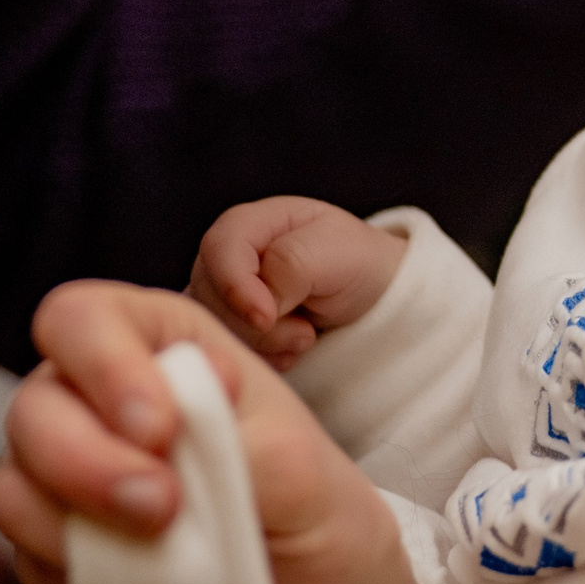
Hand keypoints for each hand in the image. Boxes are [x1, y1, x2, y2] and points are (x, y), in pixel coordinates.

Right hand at [0, 282, 429, 583]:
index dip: (105, 365)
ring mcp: (72, 479)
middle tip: (160, 508)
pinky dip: (72, 576)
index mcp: (169, 352)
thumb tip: (177, 430)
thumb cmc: (318, 519)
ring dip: (73, 524)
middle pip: (34, 404)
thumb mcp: (308, 473)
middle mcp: (102, 405)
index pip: (87, 319)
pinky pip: (25, 561)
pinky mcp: (58, 552)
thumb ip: (236, 442)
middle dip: (85, 460)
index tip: (160, 430)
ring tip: (159, 553)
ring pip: (14, 485)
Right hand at [188, 197, 410, 370]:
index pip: (219, 250)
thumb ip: (290, 266)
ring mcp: (223, 298)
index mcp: (248, 223)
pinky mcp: (230, 331)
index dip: (236, 287)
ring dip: (267, 345)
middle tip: (305, 331)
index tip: (267, 318)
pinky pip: (229, 354)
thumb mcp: (335, 250)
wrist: (373, 298)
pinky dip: (265, 360)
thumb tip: (258, 308)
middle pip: (211, 298)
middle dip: (260, 326)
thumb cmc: (355, 262)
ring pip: (217, 332)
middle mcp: (226, 259)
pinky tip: (292, 349)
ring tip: (305, 334)